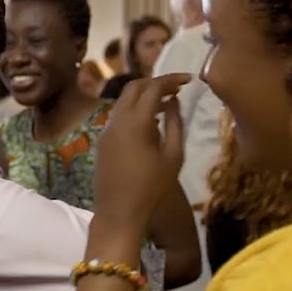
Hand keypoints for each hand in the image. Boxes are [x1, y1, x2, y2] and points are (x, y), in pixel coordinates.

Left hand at [94, 74, 189, 231]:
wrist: (119, 211)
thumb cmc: (152, 187)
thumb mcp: (173, 156)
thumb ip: (175, 124)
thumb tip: (174, 101)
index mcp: (136, 122)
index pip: (153, 87)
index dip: (171, 79)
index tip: (188, 80)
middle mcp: (117, 120)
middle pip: (134, 87)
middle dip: (155, 82)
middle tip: (176, 88)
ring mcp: (106, 129)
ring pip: (124, 100)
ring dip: (144, 96)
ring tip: (166, 103)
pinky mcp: (102, 140)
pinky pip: (118, 115)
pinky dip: (134, 110)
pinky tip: (149, 121)